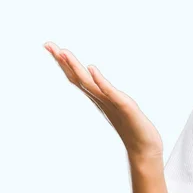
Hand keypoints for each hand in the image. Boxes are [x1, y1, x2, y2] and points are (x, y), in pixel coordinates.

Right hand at [44, 41, 162, 159]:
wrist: (144, 147)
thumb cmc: (132, 128)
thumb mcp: (118, 106)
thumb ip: (108, 95)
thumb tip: (97, 83)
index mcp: (99, 97)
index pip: (78, 77)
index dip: (64, 63)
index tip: (51, 47)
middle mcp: (101, 99)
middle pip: (78, 77)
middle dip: (63, 61)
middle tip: (48, 45)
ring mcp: (111, 103)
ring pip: (90, 83)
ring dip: (76, 67)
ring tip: (64, 52)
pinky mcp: (125, 107)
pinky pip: (110, 92)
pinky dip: (100, 81)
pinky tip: (92, 69)